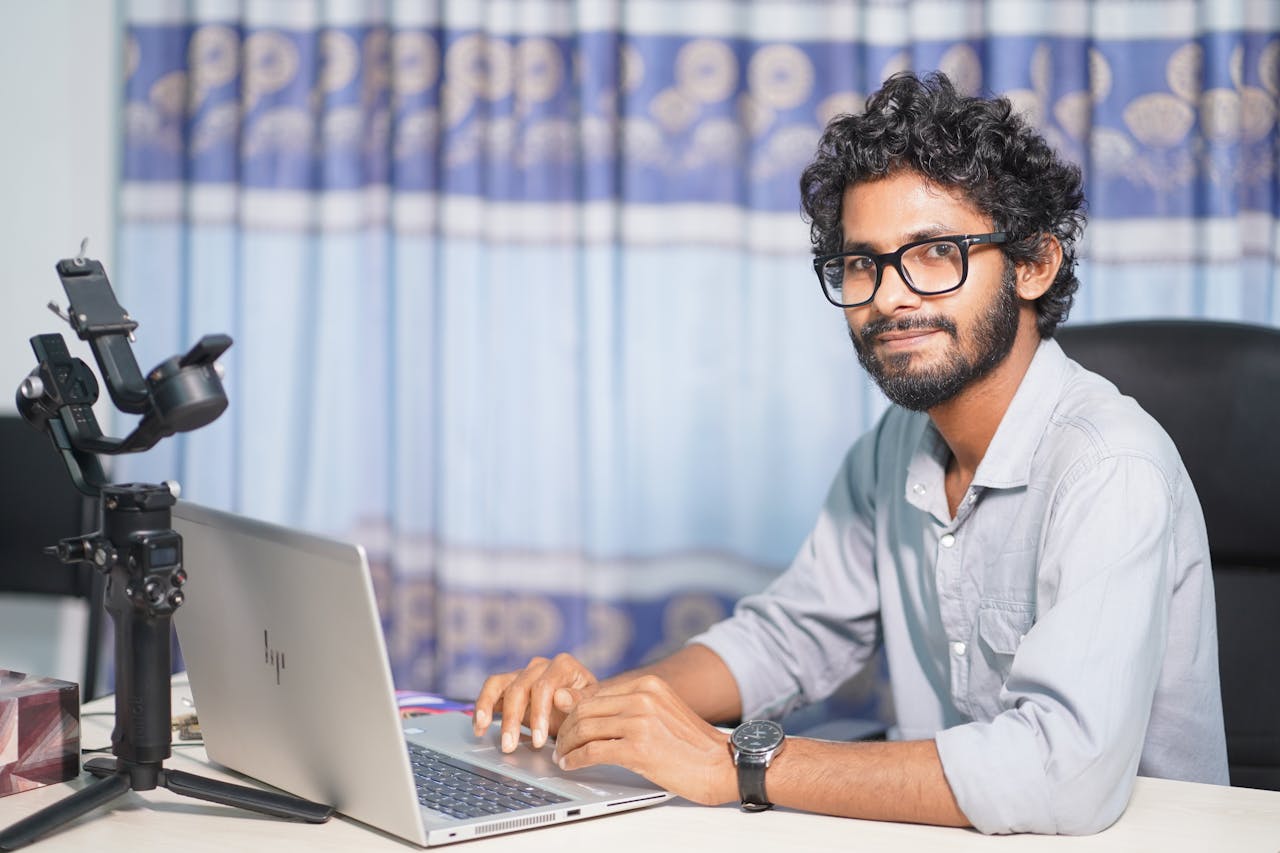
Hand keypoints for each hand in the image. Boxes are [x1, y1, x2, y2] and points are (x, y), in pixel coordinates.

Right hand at [473, 653, 597, 752]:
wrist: (582, 701)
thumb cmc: (587, 702)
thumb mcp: (592, 703)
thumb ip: (579, 700)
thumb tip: (560, 697)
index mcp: (563, 666)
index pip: (544, 687)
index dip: (539, 714)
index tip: (539, 740)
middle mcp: (540, 666)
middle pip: (519, 688)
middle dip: (512, 720)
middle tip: (509, 746)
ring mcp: (522, 674)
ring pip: (498, 684)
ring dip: (487, 708)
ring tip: (482, 728)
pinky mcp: (509, 686)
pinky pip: (491, 691)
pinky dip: (481, 707)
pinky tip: (478, 728)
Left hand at [551, 674, 736, 805]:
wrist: (721, 765)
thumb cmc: (690, 744)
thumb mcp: (657, 713)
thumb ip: (622, 705)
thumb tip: (575, 699)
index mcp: (647, 685)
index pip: (595, 694)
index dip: (574, 713)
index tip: (567, 728)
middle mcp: (642, 697)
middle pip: (584, 710)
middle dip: (566, 729)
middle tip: (560, 745)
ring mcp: (640, 721)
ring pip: (584, 729)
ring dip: (567, 745)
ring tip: (563, 756)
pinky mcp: (638, 748)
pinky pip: (593, 751)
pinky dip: (576, 759)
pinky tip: (572, 765)